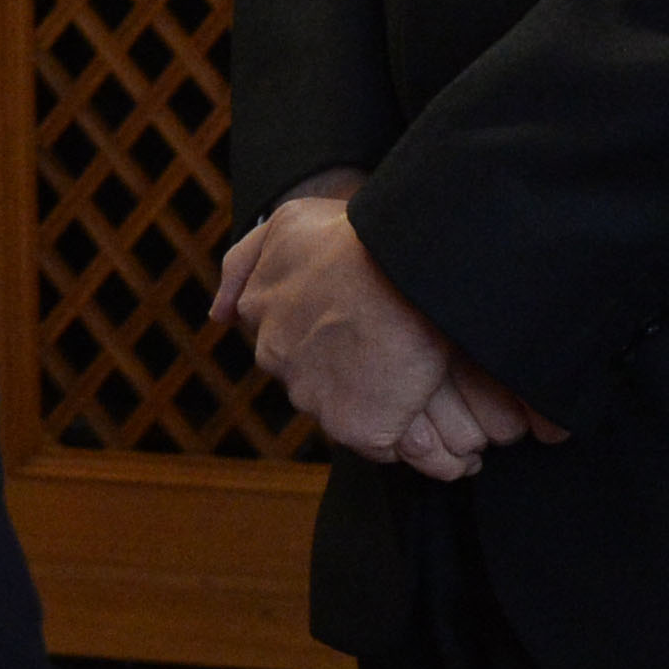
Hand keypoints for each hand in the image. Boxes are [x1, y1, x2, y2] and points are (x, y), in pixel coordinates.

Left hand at [213, 179, 556, 477]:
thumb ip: (245, 263)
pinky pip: (385, 445)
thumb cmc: (352, 236)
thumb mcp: (287, 223)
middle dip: (355, 373)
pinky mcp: (356, 428)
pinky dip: (418, 444)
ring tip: (440, 405)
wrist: (402, 266)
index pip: (286, 337)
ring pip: (349, 411)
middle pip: (316, 377)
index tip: (363, 330)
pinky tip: (447, 436)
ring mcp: (313, 395)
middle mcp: (277, 356)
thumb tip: (220, 316)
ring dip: (389, 408)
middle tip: (400, 358)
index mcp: (259, 308)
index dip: (328, 335)